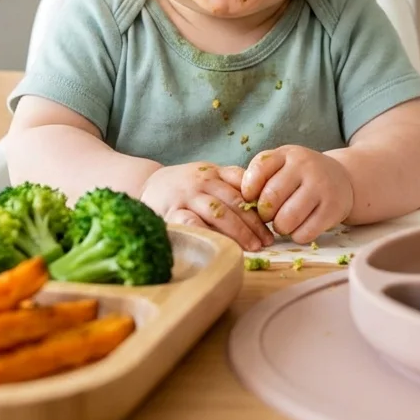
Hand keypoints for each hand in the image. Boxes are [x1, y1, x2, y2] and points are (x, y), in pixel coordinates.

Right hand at [140, 162, 274, 251]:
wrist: (147, 184)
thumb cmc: (184, 185)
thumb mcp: (207, 175)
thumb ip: (230, 183)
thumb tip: (263, 202)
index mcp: (213, 172)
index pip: (242, 186)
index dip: (259, 206)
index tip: (271, 223)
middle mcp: (200, 182)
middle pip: (233, 202)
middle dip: (253, 223)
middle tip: (267, 241)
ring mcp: (185, 197)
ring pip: (217, 212)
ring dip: (238, 231)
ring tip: (253, 246)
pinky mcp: (171, 213)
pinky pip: (192, 224)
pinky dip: (208, 234)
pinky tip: (222, 245)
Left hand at [239, 146, 353, 244]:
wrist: (342, 179)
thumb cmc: (301, 176)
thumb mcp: (282, 165)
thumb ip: (260, 177)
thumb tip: (240, 203)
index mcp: (287, 154)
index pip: (258, 171)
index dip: (248, 190)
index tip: (250, 199)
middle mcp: (305, 167)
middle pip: (270, 199)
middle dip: (264, 214)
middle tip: (268, 215)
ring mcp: (321, 187)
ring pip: (287, 219)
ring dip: (280, 227)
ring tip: (283, 223)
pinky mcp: (333, 209)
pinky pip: (304, 233)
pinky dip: (297, 236)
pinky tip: (299, 228)